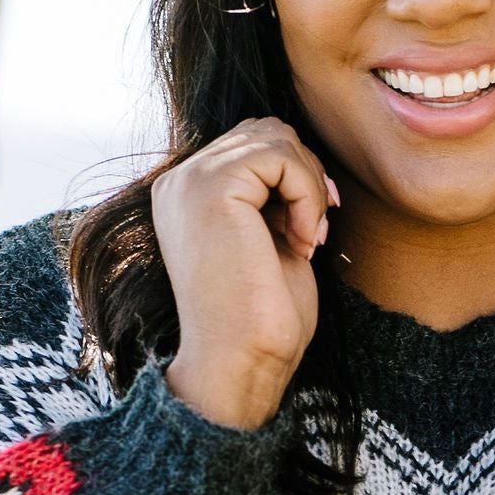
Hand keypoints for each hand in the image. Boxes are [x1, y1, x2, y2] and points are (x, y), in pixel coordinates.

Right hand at [153, 117, 337, 429]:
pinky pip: (281, 156)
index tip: (314, 227)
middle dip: (305, 174)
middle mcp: (179, 181)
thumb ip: (271, 192)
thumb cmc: (261, 318)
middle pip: (265, 131)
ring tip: (307, 238)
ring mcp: (190, 180)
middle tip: (316, 231)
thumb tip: (301, 152)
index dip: (296, 175)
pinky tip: (302, 240)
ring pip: (276, 138)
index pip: (252, 144)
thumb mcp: (268, 237)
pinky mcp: (212, 186)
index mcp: (186, 195)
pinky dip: (308, 194)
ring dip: (309, 187)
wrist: (242, 362)